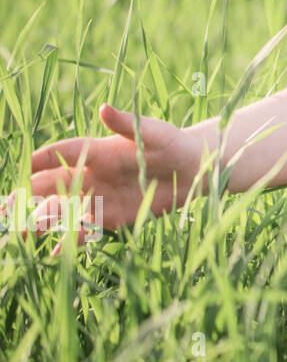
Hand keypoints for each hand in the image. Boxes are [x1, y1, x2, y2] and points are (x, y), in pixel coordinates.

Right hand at [1, 103, 201, 254]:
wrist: (193, 170)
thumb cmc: (172, 144)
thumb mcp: (153, 133)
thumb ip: (128, 124)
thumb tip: (105, 108)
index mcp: (97, 151)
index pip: (62, 153)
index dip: (43, 158)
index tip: (24, 165)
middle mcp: (91, 174)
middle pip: (51, 184)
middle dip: (26, 193)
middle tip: (5, 206)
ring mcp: (98, 197)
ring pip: (61, 208)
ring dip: (41, 219)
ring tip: (21, 232)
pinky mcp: (110, 217)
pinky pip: (85, 229)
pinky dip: (71, 239)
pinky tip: (56, 253)